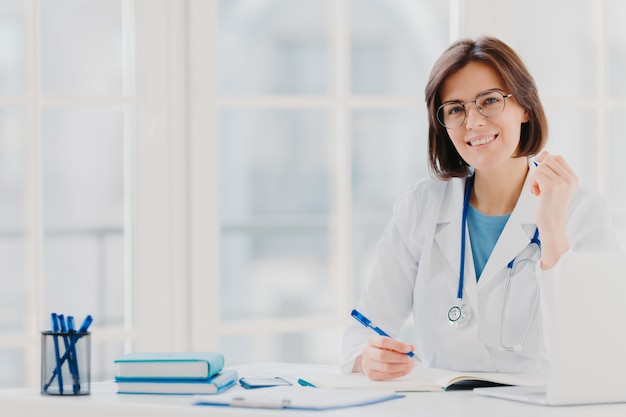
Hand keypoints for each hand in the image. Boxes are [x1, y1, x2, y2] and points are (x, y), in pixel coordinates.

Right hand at [354, 335, 416, 380]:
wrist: (371, 358)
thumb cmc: (382, 348)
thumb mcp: (388, 342)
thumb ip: (399, 345)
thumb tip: (411, 348)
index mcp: (371, 340)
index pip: (384, 342)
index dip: (398, 345)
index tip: (409, 348)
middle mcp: (367, 352)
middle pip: (383, 356)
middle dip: (400, 358)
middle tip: (410, 358)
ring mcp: (368, 364)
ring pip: (386, 368)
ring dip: (402, 367)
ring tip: (410, 364)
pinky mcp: (371, 375)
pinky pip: (388, 376)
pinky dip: (399, 373)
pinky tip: (406, 369)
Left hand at [530, 151, 578, 268]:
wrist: (552, 223)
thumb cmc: (550, 205)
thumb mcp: (553, 185)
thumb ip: (550, 169)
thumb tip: (545, 152)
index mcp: (573, 178)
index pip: (558, 158)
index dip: (546, 160)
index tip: (539, 171)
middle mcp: (570, 179)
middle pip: (548, 160)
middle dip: (539, 170)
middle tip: (538, 184)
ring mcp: (562, 182)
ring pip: (541, 167)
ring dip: (534, 178)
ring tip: (538, 190)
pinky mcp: (552, 187)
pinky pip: (537, 175)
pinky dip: (533, 183)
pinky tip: (536, 194)